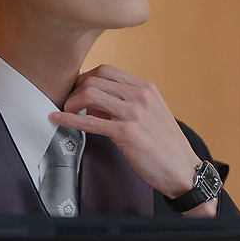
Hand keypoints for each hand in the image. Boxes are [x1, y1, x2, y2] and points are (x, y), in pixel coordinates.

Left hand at [48, 64, 217, 216]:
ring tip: (66, 112)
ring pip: (90, 93)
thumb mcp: (150, 115)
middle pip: (95, 78)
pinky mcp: (127, 133)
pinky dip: (68, 119)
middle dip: (75, 89)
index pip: (107, 70)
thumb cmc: (165, 146)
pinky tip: (56, 120)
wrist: (183, 170)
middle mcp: (141, 95)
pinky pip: (90, 122)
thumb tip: (93, 103)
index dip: (85, 79)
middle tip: (67, 102)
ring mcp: (134, 112)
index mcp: (146, 88)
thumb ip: (124, 105)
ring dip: (71, 102)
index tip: (76, 91)